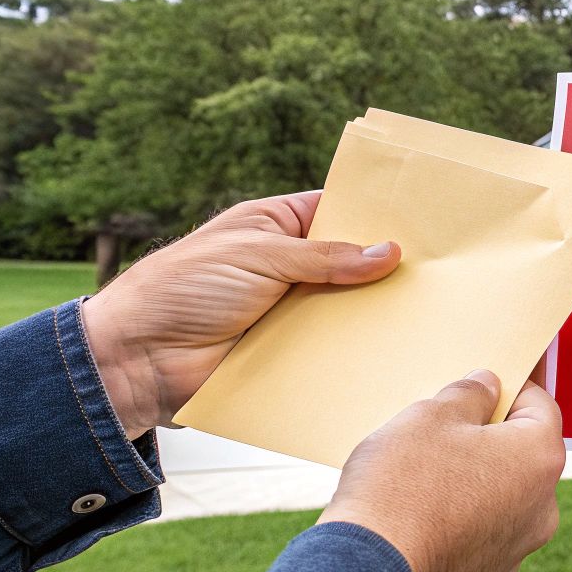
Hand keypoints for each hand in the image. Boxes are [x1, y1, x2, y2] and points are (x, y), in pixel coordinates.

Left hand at [80, 191, 401, 439]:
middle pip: (349, 262)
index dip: (373, 215)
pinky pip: (329, 348)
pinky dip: (353, 349)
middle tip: (436, 270)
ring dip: (372, 312)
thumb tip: (388, 252)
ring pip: (344, 307)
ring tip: (424, 310)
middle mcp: (286, 266)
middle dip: (383, 268)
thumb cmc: (182, 288)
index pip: (335, 211)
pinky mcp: (286, 352)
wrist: (135, 359)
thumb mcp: (258, 255)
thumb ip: (324, 256)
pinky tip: (391, 349)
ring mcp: (288, 310)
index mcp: (275, 226)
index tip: (421, 221)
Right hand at [319, 370, 564, 571]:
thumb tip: (487, 387)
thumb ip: (469, 394)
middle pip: (523, 455)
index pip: (539, 405)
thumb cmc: (401, 486)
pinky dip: (461, 520)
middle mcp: (543, 507)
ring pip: (503, 497)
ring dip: (475, 480)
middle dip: (490, 437)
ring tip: (425, 471)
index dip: (510, 386)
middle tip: (445, 425)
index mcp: (540, 458)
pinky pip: (481, 534)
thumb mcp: (430, 416)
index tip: (484, 382)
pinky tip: (421, 512)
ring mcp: (517, 549)